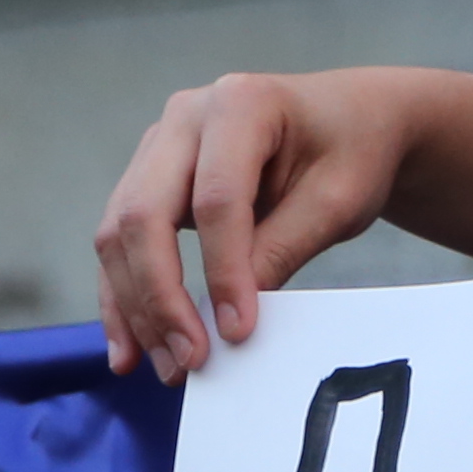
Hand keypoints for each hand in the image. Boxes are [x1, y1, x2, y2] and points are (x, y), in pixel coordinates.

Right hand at [96, 70, 412, 375]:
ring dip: (136, 307)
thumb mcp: (337, 200)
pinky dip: (124, 296)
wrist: (353, 121)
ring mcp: (160, 145)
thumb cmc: (352, 152)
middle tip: (188, 362)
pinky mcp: (150, 178)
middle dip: (160, 297)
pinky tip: (130, 349)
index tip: (238, 332)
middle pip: (144, 214)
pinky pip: (121, 242)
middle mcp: (185, 116)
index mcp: (241, 103)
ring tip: (167, 368)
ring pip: (119, 232)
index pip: (217, 200)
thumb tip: (229, 320)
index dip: (223, 272)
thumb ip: (283, 249)